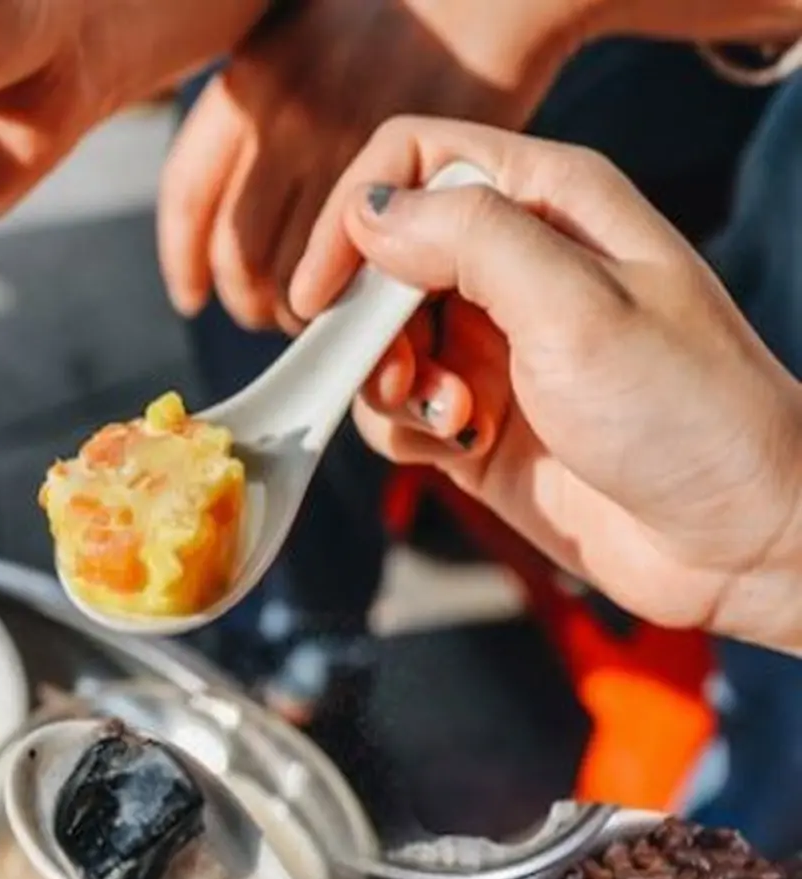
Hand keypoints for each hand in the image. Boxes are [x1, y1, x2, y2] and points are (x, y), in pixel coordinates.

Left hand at [160, 0, 577, 330]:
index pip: (187, 198)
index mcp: (249, 85)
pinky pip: (358, 272)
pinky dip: (351, 300)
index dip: (182, 262)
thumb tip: (223, 196)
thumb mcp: (293, 41)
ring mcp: (348, 153)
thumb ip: (252, 112)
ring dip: (297, 310)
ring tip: (314, 313)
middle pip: (238, 252)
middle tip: (265, 312)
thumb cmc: (392, 19)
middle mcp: (288, 121)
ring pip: (292, 274)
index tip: (191, 296)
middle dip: (246, 300)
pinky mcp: (406, 184)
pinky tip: (359, 302)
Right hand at [288, 119, 801, 649]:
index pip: (416, 162)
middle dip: (367, 318)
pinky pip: (396, 408)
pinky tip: (464, 443)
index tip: (324, 291)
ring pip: (379, 338)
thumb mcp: (578, 306)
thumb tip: (372, 213)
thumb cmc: (689, 412)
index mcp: (552, 202)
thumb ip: (471, 240)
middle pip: (382, 256)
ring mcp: (495, 343)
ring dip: (390, 382)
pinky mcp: (477, 417)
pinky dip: (408, 430)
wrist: (734, 536)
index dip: (356, 215)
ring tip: (453, 414)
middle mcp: (518, 263)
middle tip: (399, 371)